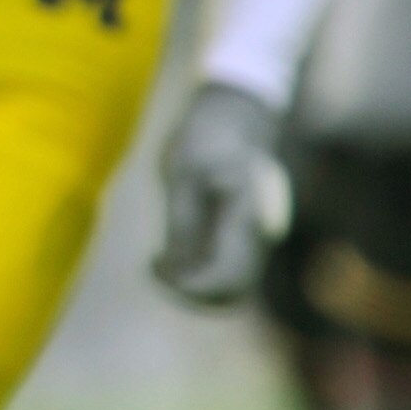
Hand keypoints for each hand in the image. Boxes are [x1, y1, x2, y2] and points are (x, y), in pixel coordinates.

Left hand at [152, 79, 288, 306]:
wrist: (234, 117)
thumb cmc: (205, 136)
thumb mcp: (181, 171)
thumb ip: (182, 219)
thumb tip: (175, 268)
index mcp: (244, 214)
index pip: (227, 274)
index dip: (190, 288)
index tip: (155, 272)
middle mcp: (257, 233)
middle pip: (232, 290)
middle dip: (190, 293)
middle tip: (153, 271)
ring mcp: (254, 238)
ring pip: (232, 287)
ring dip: (193, 288)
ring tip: (157, 266)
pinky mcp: (244, 238)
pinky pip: (227, 271)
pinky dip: (199, 275)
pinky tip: (167, 259)